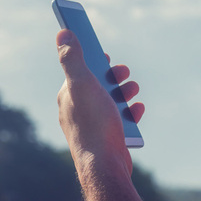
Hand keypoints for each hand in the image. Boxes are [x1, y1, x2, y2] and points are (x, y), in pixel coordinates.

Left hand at [56, 29, 143, 174]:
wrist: (105, 166)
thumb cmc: (93, 123)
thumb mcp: (82, 84)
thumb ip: (72, 58)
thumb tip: (62, 33)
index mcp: (68, 97)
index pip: (77, 72)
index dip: (91, 60)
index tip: (104, 53)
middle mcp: (77, 111)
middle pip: (96, 86)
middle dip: (112, 76)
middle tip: (123, 71)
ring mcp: (93, 126)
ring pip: (110, 102)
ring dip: (124, 92)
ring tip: (133, 89)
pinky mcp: (107, 140)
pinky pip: (120, 121)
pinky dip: (131, 112)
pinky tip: (138, 109)